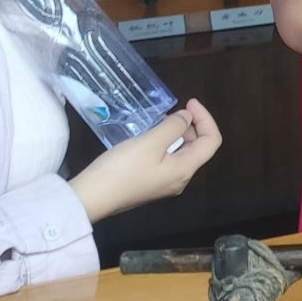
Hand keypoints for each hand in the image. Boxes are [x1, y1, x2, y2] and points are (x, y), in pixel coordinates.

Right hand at [68, 100, 221, 221]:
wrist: (89, 198)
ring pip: (181, 153)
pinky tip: (149, 135)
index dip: (206, 118)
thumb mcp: (150, 142)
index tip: (189, 102)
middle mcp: (179, 179)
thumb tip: (186, 118)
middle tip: (174, 110)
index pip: (212, 141)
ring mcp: (163, 183)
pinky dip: (164, 143)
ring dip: (177, 133)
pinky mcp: (148, 183)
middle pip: (198, 147)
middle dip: (192, 125)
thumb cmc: (122, 169)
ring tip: (161, 120)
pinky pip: (166, 159)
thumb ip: (173, 127)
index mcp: (185, 170)